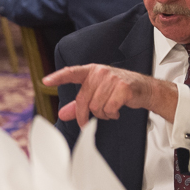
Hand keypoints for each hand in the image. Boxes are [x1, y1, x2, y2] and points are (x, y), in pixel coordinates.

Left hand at [42, 64, 178, 127]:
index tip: (45, 81)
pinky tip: (117, 110)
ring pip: (96, 107)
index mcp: (91, 71)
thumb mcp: (97, 93)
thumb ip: (78, 104)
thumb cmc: (118, 90)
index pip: (72, 72)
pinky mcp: (123, 88)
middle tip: (94, 119)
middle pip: (84, 101)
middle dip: (87, 115)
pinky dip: (112, 114)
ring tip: (111, 109)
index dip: (58, 77)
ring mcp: (112, 79)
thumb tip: (62, 114)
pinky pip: (109, 109)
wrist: (144, 89)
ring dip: (103, 114)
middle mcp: (100, 72)